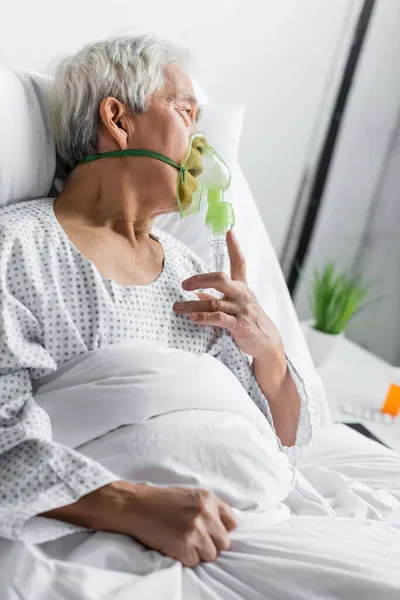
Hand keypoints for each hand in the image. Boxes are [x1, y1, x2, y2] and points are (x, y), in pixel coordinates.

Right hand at [124, 484, 236, 566]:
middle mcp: (205, 514)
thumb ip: (209, 508)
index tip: (212, 531)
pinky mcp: (185, 546)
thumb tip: (226, 527)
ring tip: (182, 541)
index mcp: (208, 499)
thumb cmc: (162, 501)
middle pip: (224, 542)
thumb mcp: (190, 495)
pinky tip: (174, 545)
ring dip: (198, 552)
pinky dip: (184, 558)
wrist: (136, 505)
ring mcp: (196, 530)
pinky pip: (194, 562)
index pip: (232, 522)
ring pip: (211, 555)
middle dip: (211, 543)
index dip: (222, 529)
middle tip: (193, 538)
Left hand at [174, 230, 284, 363]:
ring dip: (192, 304)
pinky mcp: (239, 325)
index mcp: (242, 287)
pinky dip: (203, 318)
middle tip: (184, 284)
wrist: (266, 343)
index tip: (229, 231)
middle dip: (199, 279)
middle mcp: (242, 294)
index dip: (234, 247)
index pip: (240, 262)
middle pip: (220, 279)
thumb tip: (196, 293)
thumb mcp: (234, 306)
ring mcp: (241, 309)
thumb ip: (217, 298)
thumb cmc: (247, 322)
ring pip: (214, 302)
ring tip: (178, 308)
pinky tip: (192, 318)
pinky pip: (218, 319)